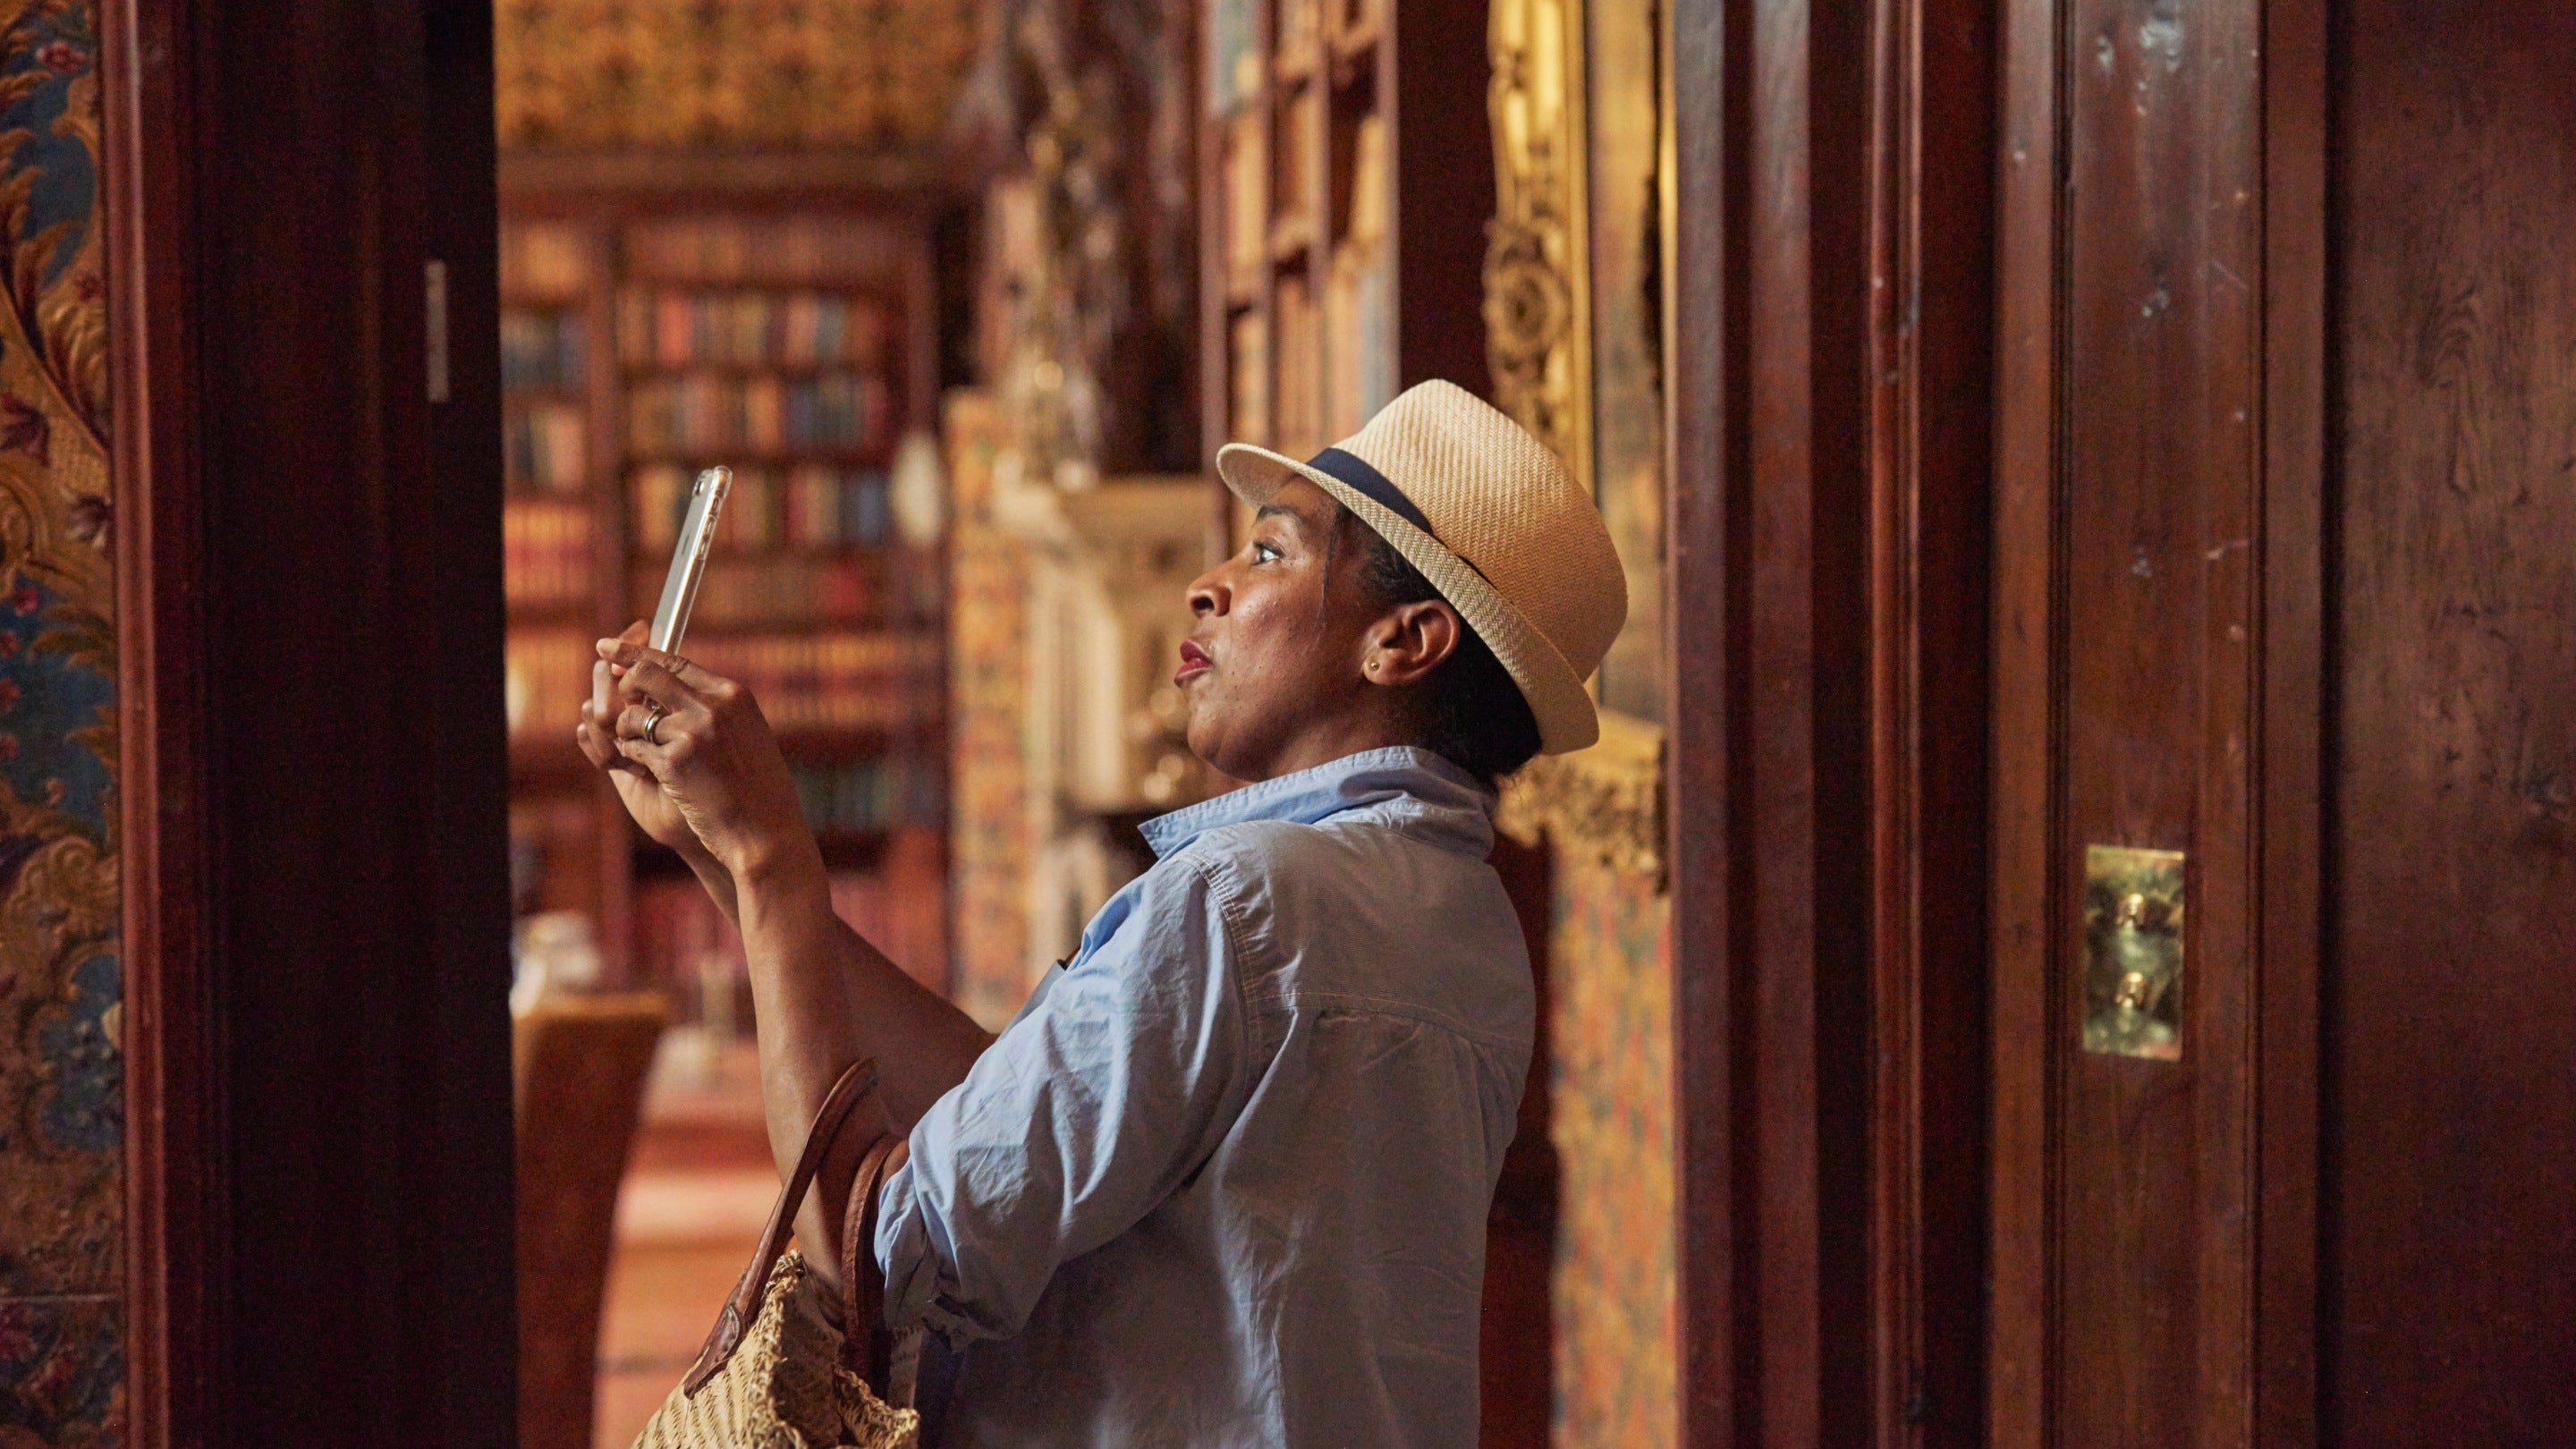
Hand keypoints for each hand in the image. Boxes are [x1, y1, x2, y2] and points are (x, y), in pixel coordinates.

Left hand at [575, 625, 813, 876]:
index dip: (634, 652)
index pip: (674, 660)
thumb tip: (665, 688)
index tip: (607, 647)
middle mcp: (712, 706)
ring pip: (632, 716)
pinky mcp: (674, 762)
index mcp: (733, 695)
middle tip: (620, 706)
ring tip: (645, 752)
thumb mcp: (746, 734)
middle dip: (623, 688)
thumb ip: (713, 708)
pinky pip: (633, 749)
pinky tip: (653, 773)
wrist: (765, 831)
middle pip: (644, 675)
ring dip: (628, 733)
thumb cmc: (757, 789)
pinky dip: (634, 760)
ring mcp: (692, 733)